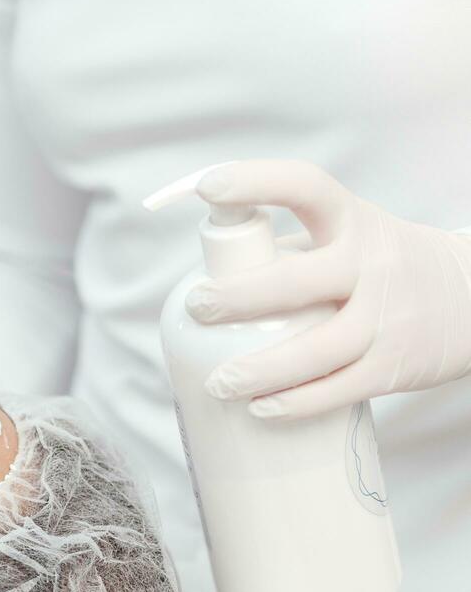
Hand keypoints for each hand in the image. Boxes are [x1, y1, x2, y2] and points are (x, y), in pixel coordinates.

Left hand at [183, 159, 470, 419]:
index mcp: (351, 222)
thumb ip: (291, 246)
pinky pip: (338, 389)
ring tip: (216, 382)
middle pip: (297, 281)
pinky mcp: (393, 366)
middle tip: (198, 306)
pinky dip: (295, 404)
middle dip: (239, 296)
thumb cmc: (384, 265)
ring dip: (260, 370)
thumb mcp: (352, 235)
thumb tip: (210, 267)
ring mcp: (384, 318)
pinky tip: (259, 409)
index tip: (209, 188)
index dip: (256, 182)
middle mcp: (370, 265)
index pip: (306, 187)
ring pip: (315, 350)